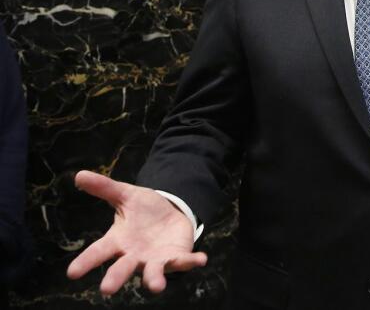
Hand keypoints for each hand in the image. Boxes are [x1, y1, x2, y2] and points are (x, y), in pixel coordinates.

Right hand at [66, 170, 205, 295]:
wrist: (169, 214)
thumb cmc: (142, 210)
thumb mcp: (125, 195)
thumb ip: (104, 187)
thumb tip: (79, 174)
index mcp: (118, 241)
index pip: (98, 252)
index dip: (85, 262)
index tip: (71, 273)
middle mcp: (134, 255)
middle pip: (122, 268)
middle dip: (116, 278)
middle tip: (107, 289)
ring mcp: (155, 259)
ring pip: (152, 273)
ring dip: (154, 280)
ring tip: (156, 287)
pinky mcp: (176, 257)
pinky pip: (183, 261)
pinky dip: (191, 262)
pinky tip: (201, 259)